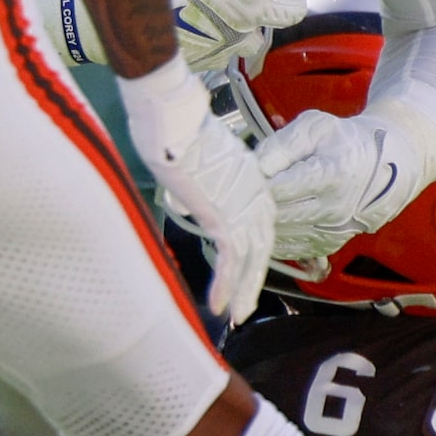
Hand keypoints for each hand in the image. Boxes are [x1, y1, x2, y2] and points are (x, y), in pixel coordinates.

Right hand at [119, 59, 274, 322]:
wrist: (175, 120)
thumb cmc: (176, 129)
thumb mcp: (196, 161)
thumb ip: (198, 182)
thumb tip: (183, 193)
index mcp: (251, 180)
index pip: (257, 224)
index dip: (252, 252)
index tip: (244, 272)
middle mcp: (254, 195)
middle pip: (260, 246)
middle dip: (252, 280)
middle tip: (244, 306)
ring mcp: (244, 206)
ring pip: (250, 259)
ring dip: (242, 291)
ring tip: (234, 315)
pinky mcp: (226, 216)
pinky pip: (230, 260)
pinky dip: (225, 285)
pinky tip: (219, 305)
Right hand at [165, 0, 318, 73]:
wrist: (135, 29)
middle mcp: (250, 16)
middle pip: (293, 10)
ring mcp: (233, 42)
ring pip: (261, 35)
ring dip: (259, 21)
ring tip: (244, 7)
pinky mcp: (213, 59)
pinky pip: (229, 51)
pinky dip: (226, 38)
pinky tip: (210, 26)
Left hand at [253, 108, 421, 265]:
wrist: (385, 164)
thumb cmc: (344, 141)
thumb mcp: (314, 127)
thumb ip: (280, 145)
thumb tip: (255, 168)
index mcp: (332, 175)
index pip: (278, 189)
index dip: (254, 182)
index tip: (244, 174)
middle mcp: (336, 208)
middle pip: (277, 215)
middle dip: (254, 203)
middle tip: (242, 190)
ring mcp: (334, 230)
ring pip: (281, 236)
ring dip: (262, 221)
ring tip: (255, 202)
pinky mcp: (330, 244)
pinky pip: (291, 250)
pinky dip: (275, 236)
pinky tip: (270, 220)